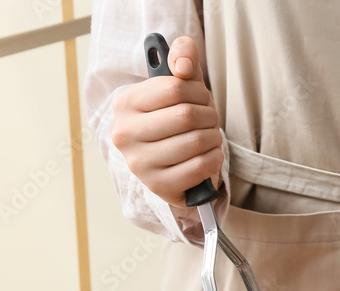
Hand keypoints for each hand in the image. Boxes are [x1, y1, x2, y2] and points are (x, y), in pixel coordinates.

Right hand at [111, 36, 222, 208]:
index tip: (200, 99)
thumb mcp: (179, 83)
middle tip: (208, 121)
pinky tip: (209, 157)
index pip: (174, 88)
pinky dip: (214, 159)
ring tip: (209, 138)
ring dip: (214, 138)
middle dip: (209, 116)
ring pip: (196, 142)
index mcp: (124, 103)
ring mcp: (139, 164)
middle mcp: (124, 134)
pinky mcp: (158, 186)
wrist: (174, 165)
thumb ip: (182, 55)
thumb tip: (183, 65)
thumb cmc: (177, 119)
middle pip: (187, 116)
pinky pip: (200, 167)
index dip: (198, 92)